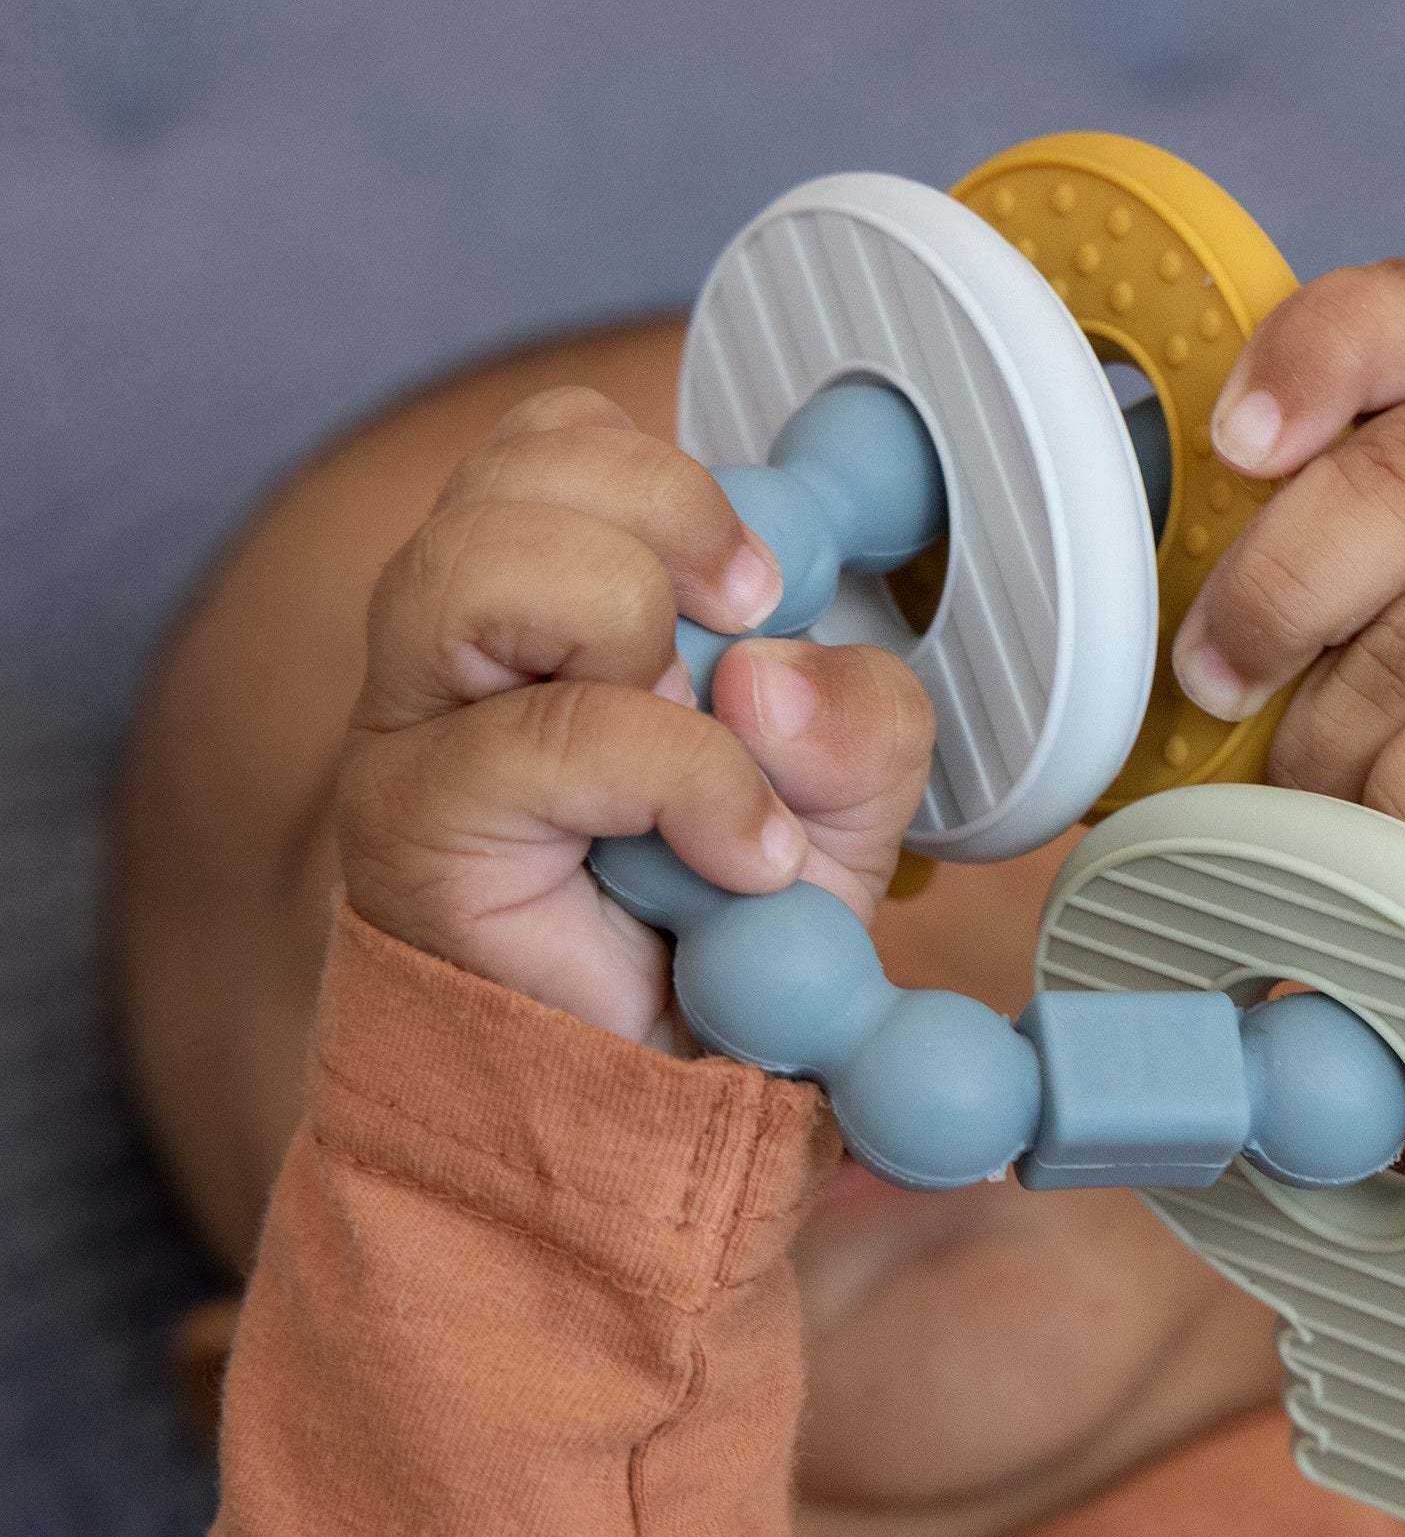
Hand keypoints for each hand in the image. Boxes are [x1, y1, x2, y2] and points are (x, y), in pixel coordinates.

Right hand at [338, 386, 935, 1042]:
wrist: (653, 1095)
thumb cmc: (722, 933)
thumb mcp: (841, 808)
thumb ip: (860, 720)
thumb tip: (770, 672)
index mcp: (545, 604)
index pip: (560, 442)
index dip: (675, 480)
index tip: (768, 585)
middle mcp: (459, 645)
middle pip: (518, 466)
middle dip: (670, 516)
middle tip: (748, 616)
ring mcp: (416, 727)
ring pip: (486, 564)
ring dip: (637, 628)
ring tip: (708, 736)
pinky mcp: (413, 822)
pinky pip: (558, 737)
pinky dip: (688, 782)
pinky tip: (736, 857)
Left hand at [1170, 261, 1404, 912]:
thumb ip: (1348, 543)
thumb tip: (1170, 641)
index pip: (1393, 314)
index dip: (1300, 364)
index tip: (1236, 447)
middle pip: (1382, 495)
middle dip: (1268, 604)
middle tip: (1213, 681)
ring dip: (1326, 743)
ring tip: (1312, 781)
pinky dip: (1401, 811)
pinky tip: (1390, 829)